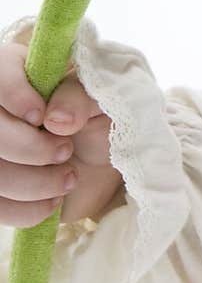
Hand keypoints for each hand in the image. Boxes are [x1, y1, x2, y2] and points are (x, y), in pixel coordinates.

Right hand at [0, 30, 123, 226]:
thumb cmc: (102, 118)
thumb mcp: (102, 98)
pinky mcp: (1, 188)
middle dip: (29, 148)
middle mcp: (2, 111)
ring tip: (68, 177)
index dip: (15, 96)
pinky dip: (28, 209)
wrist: (109, 162)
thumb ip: (80, 96)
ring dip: (33, 182)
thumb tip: (54, 119)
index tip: (42, 117)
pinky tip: (53, 200)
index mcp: (20, 73)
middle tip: (65, 151)